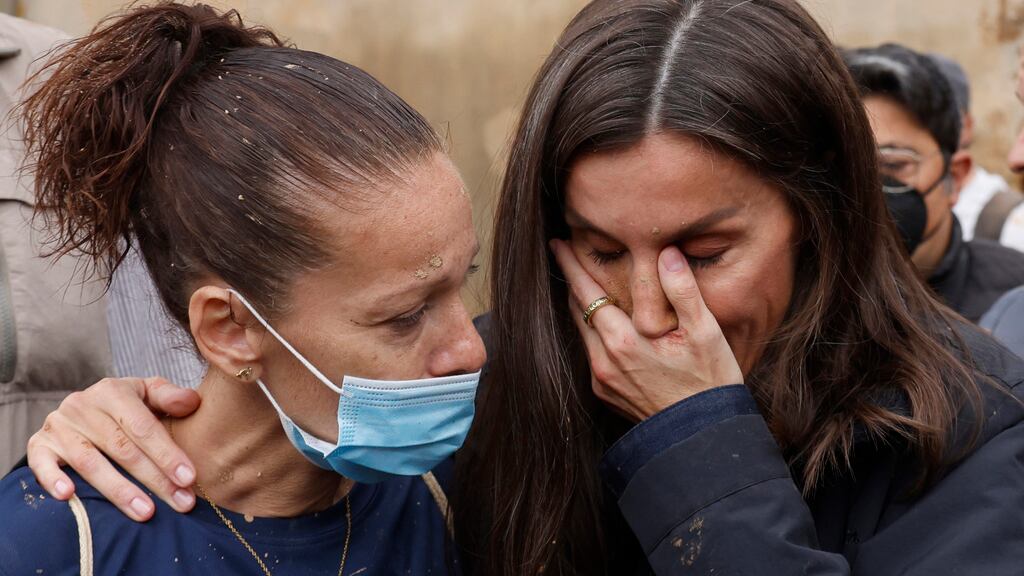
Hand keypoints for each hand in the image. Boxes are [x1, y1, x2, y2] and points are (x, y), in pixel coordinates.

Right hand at [26, 377, 200, 520]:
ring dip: (119, 490)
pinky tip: (69, 496)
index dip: (167, 453)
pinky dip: (53, 479)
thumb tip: (192, 402)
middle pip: (122, 448)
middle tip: (180, 502)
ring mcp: (59, 426)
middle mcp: (82, 406)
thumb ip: (169, 397)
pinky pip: (41, 463)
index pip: (143, 426)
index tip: (189, 478)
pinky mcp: (39, 444)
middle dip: (154, 478)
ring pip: (90, 462)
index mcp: (112, 391)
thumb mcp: (147, 393)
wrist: (82, 409)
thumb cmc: (125, 406)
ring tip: (146, 512)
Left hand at [550, 240, 742, 420]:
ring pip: (582, 332)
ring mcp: (601, 379)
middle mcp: (603, 361)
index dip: (571, 266)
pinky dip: (593, 332)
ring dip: (581, 306)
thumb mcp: (705, 332)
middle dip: (572, 280)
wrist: (702, 436)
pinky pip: (591, 353)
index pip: (586, 293)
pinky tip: (603, 322)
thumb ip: (683, 290)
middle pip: (577, 310)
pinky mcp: (605, 392)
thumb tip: (667, 253)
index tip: (558, 244)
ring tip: (582, 282)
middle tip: (566, 254)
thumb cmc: (709, 382)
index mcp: (623, 341)